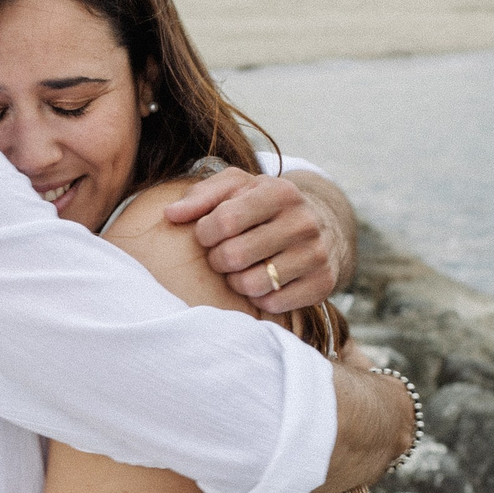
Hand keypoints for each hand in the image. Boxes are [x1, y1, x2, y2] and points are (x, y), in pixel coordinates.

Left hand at [162, 165, 352, 314]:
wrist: (318, 228)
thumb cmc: (261, 207)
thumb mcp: (234, 189)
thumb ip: (200, 196)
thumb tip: (171, 214)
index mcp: (280, 192)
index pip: (224, 220)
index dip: (205, 233)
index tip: (208, 234)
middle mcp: (304, 221)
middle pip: (234, 256)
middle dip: (218, 259)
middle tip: (224, 256)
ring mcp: (316, 254)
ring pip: (252, 284)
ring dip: (237, 282)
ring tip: (241, 270)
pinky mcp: (322, 284)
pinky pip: (273, 304)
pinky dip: (260, 298)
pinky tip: (263, 283)